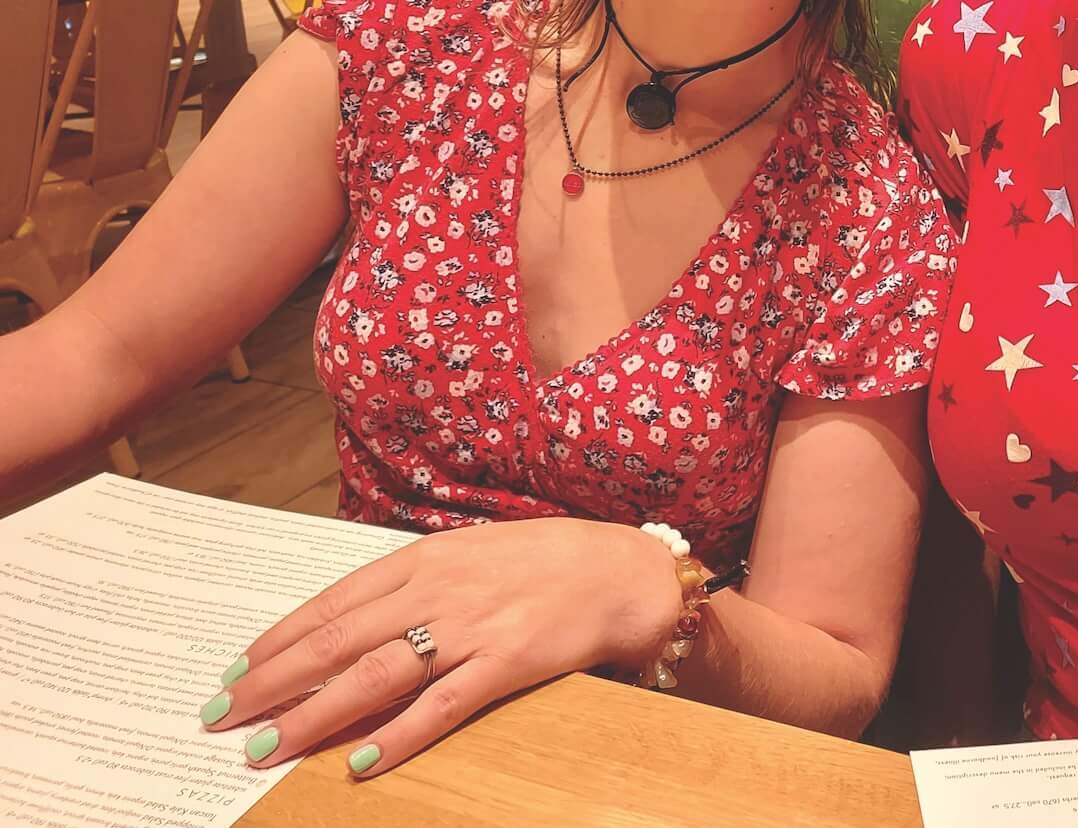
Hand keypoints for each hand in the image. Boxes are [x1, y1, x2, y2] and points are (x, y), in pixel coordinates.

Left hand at [196, 518, 683, 776]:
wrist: (621, 570)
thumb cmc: (546, 560)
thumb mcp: (471, 552)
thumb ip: (416, 581)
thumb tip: (355, 621)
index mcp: (425, 558)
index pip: (332, 604)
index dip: (277, 641)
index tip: (234, 671)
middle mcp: (439, 590)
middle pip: (337, 642)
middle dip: (271, 683)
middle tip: (221, 717)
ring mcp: (471, 628)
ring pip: (374, 677)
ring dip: (313, 716)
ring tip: (266, 748)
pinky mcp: (505, 664)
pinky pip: (442, 706)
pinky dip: (399, 735)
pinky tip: (362, 761)